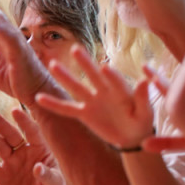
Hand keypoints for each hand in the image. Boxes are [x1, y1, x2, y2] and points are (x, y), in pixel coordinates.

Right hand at [0, 108, 72, 184]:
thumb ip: (47, 176)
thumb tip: (38, 168)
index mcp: (40, 150)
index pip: (32, 132)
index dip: (24, 122)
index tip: (15, 111)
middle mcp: (24, 153)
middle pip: (12, 136)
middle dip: (2, 125)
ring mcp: (11, 163)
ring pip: (0, 147)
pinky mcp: (1, 175)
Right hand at [35, 47, 155, 149]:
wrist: (132, 136)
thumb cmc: (142, 122)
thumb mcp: (146, 113)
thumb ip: (142, 98)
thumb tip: (144, 81)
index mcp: (122, 92)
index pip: (116, 82)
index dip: (111, 76)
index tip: (104, 67)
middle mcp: (105, 92)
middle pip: (93, 76)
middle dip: (85, 63)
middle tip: (76, 49)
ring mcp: (92, 102)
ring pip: (76, 88)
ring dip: (65, 76)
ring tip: (53, 64)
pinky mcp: (84, 114)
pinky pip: (66, 109)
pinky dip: (53, 104)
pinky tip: (39, 98)